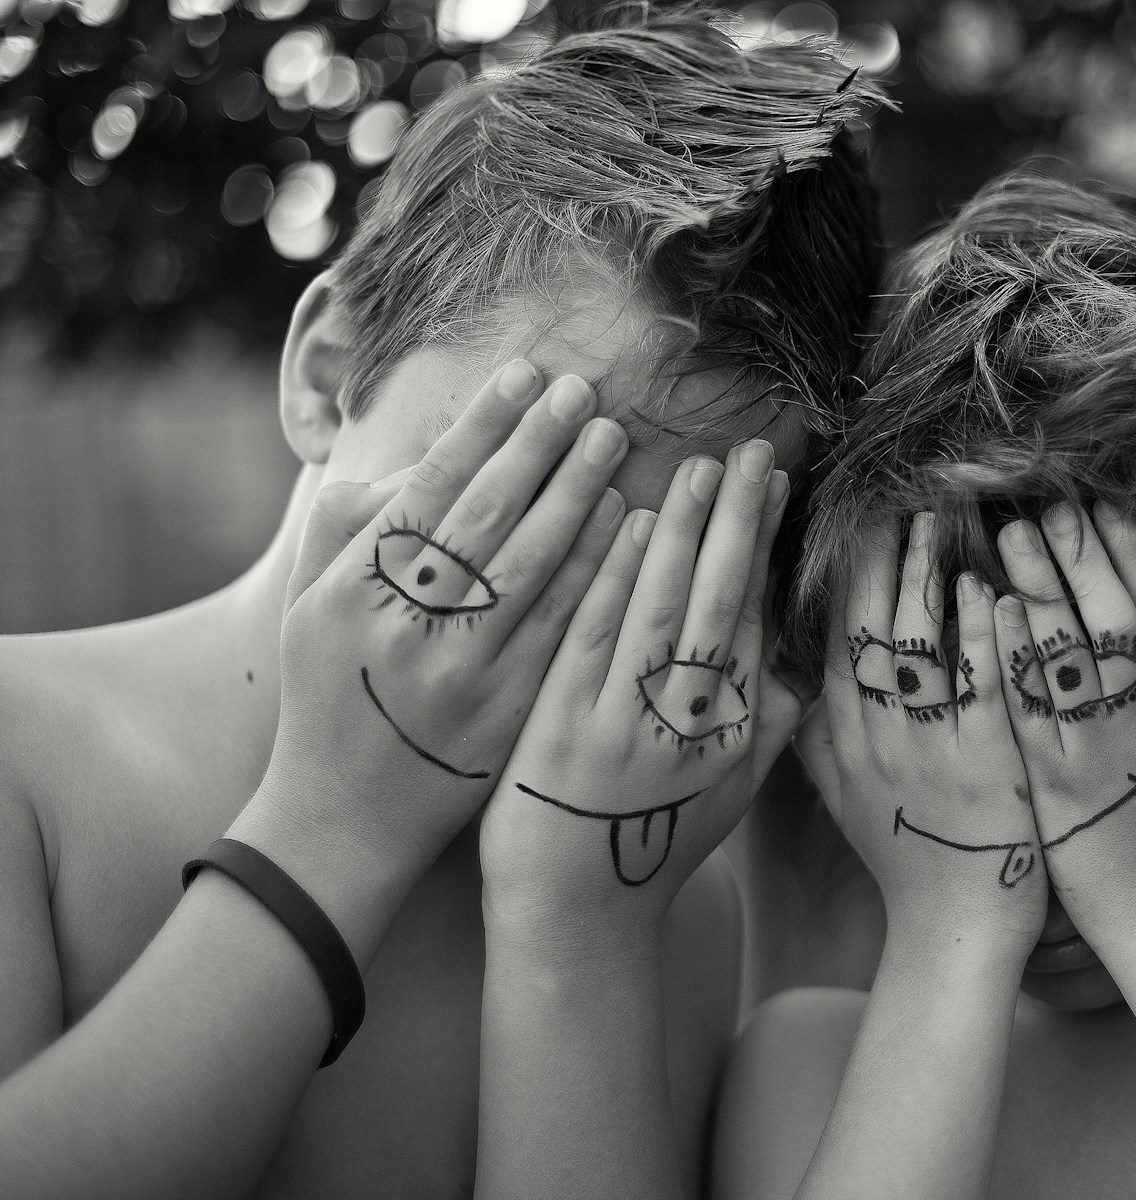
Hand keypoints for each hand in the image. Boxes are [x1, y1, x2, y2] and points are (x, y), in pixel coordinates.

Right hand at [249, 361, 629, 892]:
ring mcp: (462, 672)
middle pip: (487, 516)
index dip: (483, 426)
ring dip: (579, 496)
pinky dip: (596, 570)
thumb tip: (426, 457)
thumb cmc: (331, 690)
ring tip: (613, 441)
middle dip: (540, 445)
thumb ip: (352, 525)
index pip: (429, 488)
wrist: (347, 815)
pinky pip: (562, 626)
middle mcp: (406, 626)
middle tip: (586, 391)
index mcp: (351, 590)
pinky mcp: (509, 711)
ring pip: (533, 566)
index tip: (525, 374)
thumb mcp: (310, 604)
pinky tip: (628, 526)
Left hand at [479, 441, 789, 932]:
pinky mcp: (566, 730)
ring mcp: (630, 726)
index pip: (755, 619)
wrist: (577, 916)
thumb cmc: (653, 845)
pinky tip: (625, 525)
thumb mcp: (730, 793)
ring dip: (681, 533)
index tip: (774, 487)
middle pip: (722, 603)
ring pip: (664, 610)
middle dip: (738, 521)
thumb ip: (770, 725)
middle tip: (749, 452)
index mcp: (737, 733)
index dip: (764, 548)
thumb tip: (806, 664)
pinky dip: (614, 579)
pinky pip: (597, 638)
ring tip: (696, 469)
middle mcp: (693, 726)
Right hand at [808, 513, 1046, 948]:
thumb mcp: (844, 799)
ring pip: (919, 648)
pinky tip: (989, 590)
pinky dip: (983, 638)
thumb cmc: (905, 859)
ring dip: (926, 577)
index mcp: (845, 739)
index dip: (842, 577)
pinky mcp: (988, 767)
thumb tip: (794, 680)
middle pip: (869, 629)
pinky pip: (981, 689)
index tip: (852, 523)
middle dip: (879, 558)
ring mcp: (931, 750)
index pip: (835, 640)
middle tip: (894, 498)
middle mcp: (878, 737)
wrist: (953, 930)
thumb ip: (817, 738)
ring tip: (939, 519)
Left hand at [993, 502, 1135, 952]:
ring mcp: (1098, 753)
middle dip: (1080, 555)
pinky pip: (1028, 709)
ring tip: (1008, 536)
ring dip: (1037, 588)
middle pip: (1113, 619)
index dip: (1132, 553)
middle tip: (1047, 503)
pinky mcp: (1052, 785)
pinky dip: (1011, 656)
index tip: (1103, 506)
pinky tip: (989, 612)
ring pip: (1066, 656)